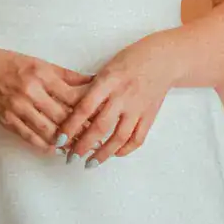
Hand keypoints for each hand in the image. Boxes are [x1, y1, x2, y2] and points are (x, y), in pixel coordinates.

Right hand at [0, 40, 89, 153]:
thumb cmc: (8, 62)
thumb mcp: (39, 62)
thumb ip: (65, 75)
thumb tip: (92, 81)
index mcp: (42, 74)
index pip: (72, 96)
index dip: (89, 110)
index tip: (102, 119)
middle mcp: (31, 91)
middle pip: (63, 116)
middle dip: (81, 130)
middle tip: (96, 140)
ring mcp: (17, 107)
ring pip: (48, 131)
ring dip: (65, 142)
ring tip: (79, 149)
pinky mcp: (6, 119)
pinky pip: (29, 137)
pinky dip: (44, 145)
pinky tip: (56, 150)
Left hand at [62, 36, 178, 165]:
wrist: (164, 59)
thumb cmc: (130, 60)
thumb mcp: (106, 68)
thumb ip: (90, 87)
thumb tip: (65, 106)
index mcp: (108, 80)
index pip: (85, 107)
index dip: (70, 125)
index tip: (58, 139)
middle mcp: (123, 95)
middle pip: (100, 126)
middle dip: (83, 145)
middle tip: (70, 158)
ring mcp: (138, 108)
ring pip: (119, 137)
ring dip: (103, 154)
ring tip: (90, 164)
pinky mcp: (150, 116)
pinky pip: (137, 139)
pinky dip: (124, 150)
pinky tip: (113, 154)